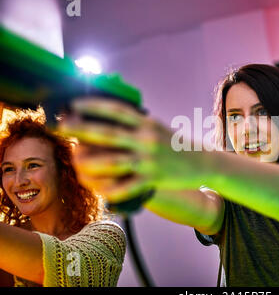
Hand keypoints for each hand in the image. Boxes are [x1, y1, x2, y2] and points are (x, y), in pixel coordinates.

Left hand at [58, 98, 206, 204]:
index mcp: (147, 123)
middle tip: (61, 126)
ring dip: (90, 162)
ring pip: (113, 162)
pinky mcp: (153, 180)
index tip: (72, 104)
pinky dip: (111, 189)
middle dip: (81, 129)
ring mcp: (149, 161)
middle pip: (109, 134)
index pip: (117, 110)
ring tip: (75, 160)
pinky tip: (98, 190)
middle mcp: (147, 140)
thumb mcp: (157, 127)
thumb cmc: (174, 144)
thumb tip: (110, 112)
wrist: (202, 162)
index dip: (93, 105)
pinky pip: (127, 187)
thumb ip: (136, 121)